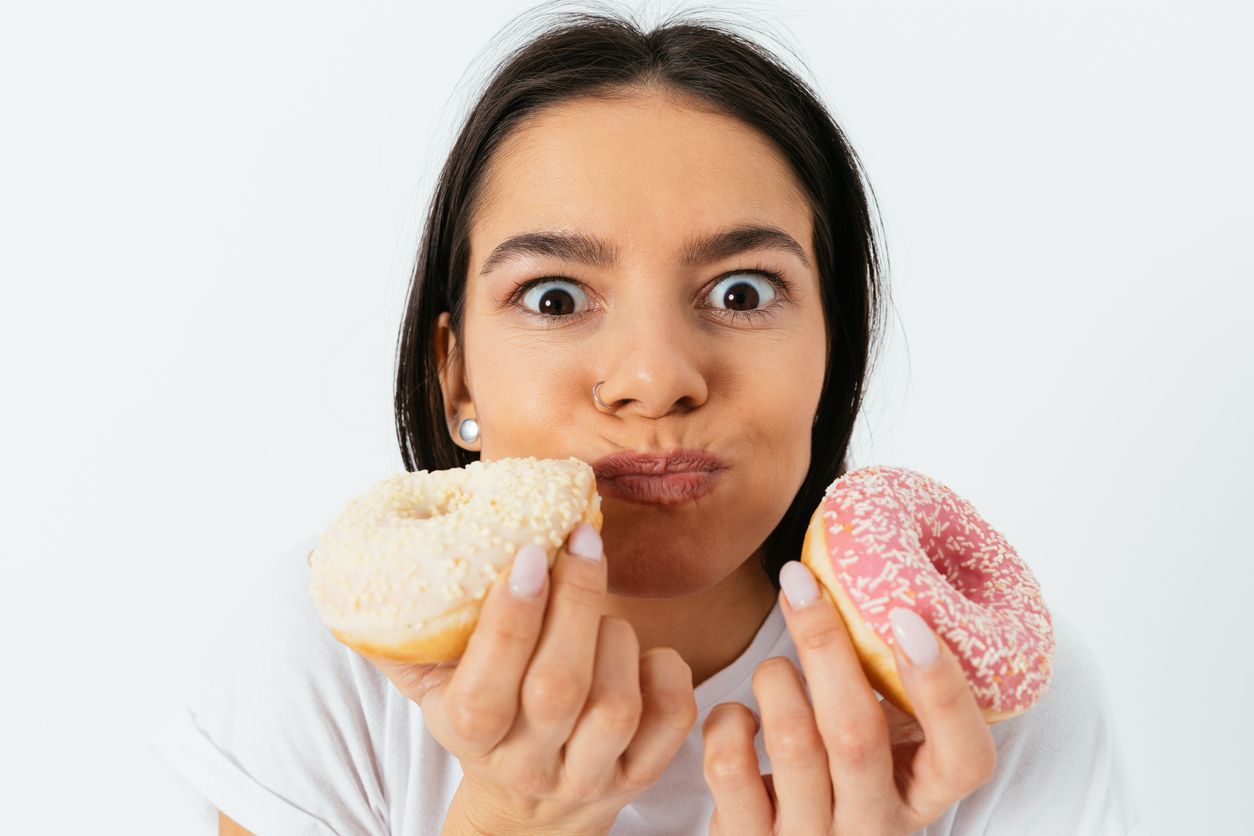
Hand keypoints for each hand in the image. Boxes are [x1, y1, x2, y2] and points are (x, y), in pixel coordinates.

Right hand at [363, 523, 697, 834]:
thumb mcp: (430, 686)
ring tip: (601, 609)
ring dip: (616, 638)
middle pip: (561, 686)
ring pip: (616, 704)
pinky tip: (643, 652)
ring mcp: (589, 774)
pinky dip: (667, 675)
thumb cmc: (480, 720)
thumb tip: (336, 562)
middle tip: (581, 540)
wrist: (527, 812)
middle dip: (575, 602)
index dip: (512, 619)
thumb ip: (398, 631)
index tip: (527, 553)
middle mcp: (530, 763)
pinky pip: (670, 723)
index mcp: (471, 735)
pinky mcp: (640, 775)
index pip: (488, 686)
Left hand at [701, 561, 995, 834]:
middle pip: (857, 736)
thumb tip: (872, 568)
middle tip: (801, 583)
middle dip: (826, 646)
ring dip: (775, 680)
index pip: (966, 759)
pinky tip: (742, 716)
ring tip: (777, 669)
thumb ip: (887, 684)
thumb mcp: (884, 740)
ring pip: (792, 743)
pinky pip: (729, 765)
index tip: (907, 617)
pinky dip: (728, 719)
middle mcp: (873, 825)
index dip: (942, 690)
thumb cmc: (837, 772)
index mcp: (923, 795)